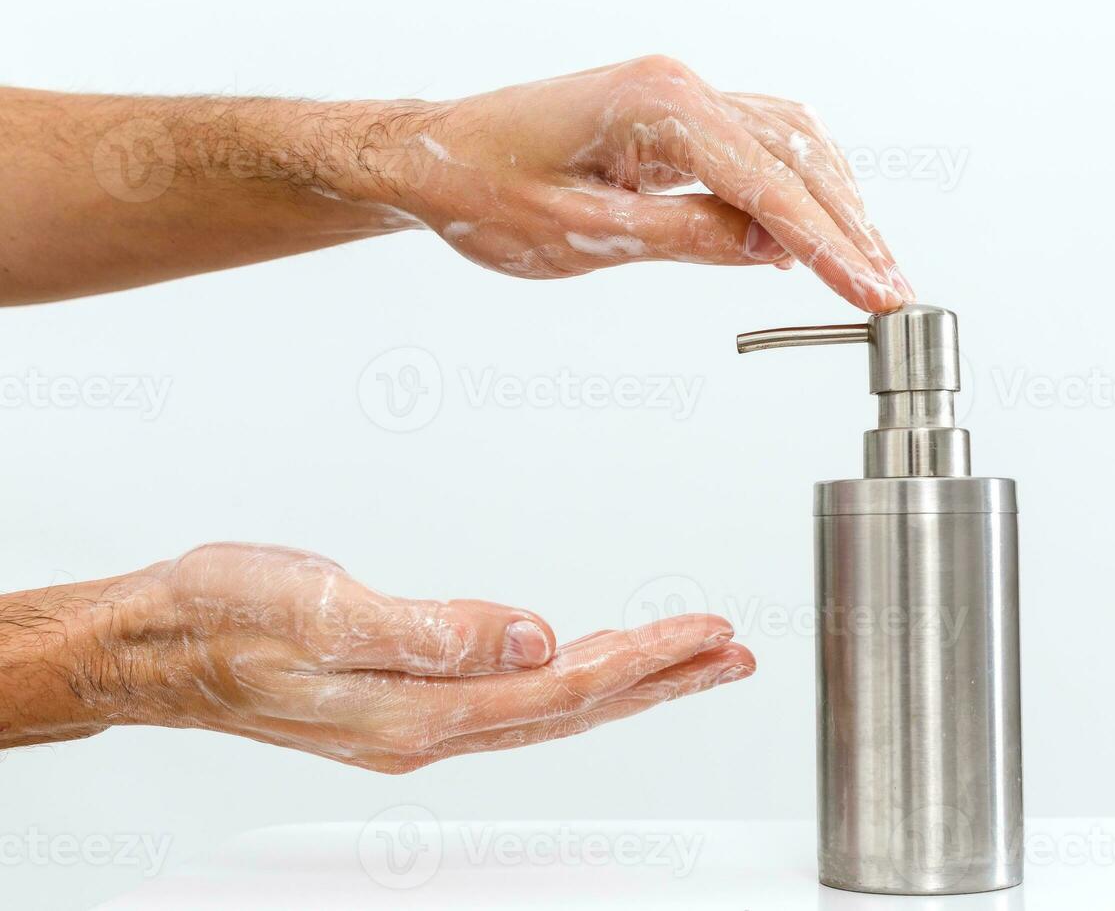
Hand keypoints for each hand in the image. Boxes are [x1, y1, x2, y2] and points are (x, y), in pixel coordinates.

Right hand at [0, 543, 752, 771]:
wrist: (157, 643)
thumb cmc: (224, 617)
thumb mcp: (324, 610)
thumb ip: (436, 631)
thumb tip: (535, 635)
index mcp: (420, 711)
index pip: (564, 690)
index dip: (644, 662)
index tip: (709, 632)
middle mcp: (430, 729)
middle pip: (575, 709)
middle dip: (662, 680)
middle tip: (732, 653)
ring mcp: (420, 721)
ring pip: (551, 706)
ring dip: (627, 681)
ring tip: (691, 658)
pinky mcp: (407, 701)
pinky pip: (516, 697)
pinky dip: (572, 677)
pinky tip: (591, 660)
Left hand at [379, 56, 914, 312]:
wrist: (429, 154)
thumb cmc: (482, 189)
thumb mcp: (586, 236)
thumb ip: (687, 238)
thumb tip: (771, 252)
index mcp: (657, 107)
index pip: (769, 186)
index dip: (829, 246)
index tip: (873, 291)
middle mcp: (678, 87)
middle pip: (797, 154)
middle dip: (850, 224)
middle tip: (890, 285)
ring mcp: (677, 94)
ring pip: (788, 141)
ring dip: (833, 202)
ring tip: (868, 263)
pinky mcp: (671, 113)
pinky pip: (756, 142)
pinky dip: (795, 186)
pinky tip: (812, 228)